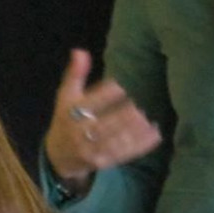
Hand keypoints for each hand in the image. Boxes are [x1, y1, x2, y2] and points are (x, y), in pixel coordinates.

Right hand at [45, 48, 162, 184]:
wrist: (58, 156)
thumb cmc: (66, 119)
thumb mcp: (66, 95)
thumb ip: (75, 74)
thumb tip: (80, 51)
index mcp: (71, 113)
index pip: (91, 102)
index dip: (106, 94)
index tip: (121, 86)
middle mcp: (80, 133)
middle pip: (103, 124)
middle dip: (122, 116)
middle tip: (139, 105)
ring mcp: (92, 150)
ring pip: (115, 140)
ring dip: (134, 131)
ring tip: (149, 119)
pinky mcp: (103, 161)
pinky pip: (124, 153)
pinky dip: (141, 145)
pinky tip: (155, 134)